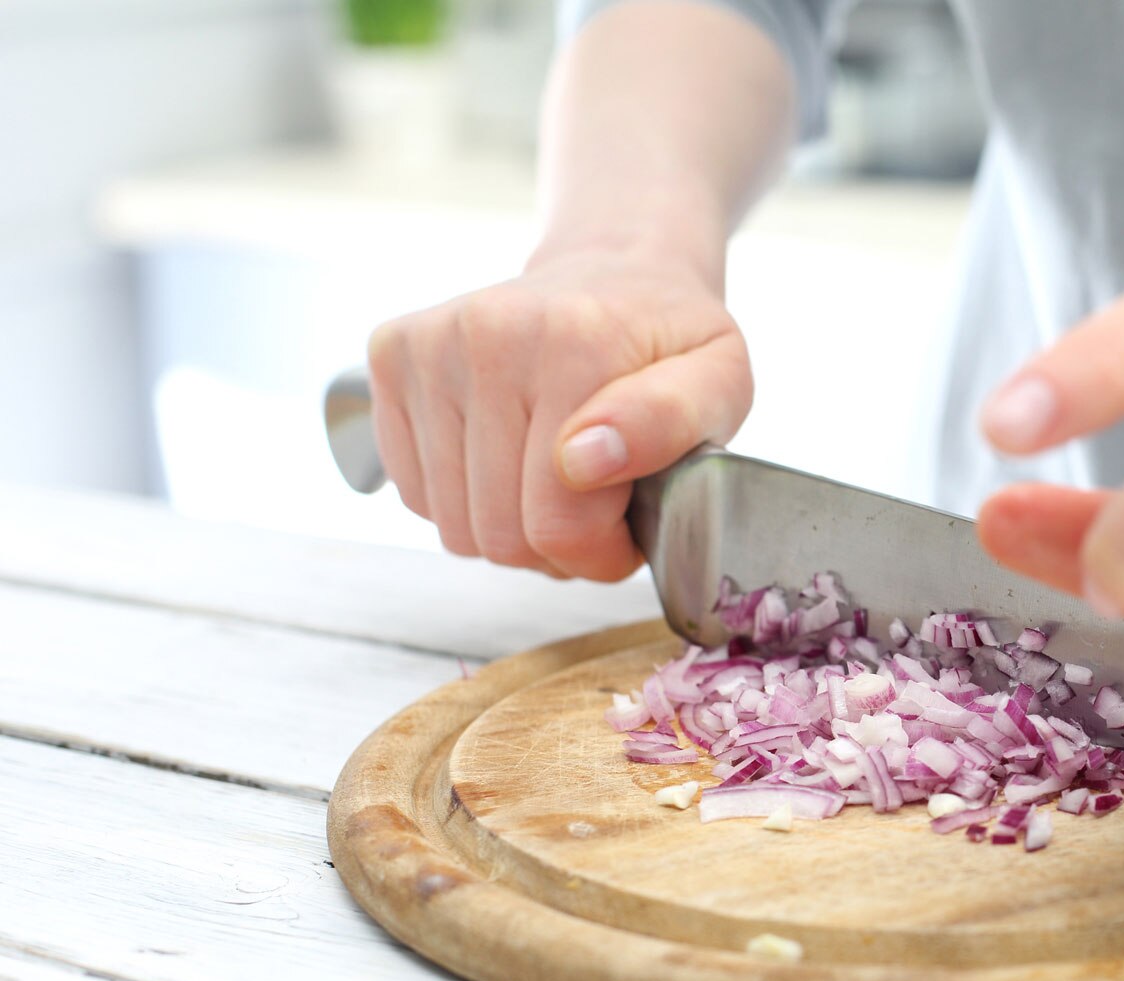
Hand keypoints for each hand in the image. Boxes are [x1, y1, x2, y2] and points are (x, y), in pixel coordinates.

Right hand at [366, 243, 750, 580]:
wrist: (613, 271)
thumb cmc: (668, 341)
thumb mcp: (720, 379)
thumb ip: (673, 421)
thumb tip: (584, 460)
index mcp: (574, 342)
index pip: (558, 525)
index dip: (599, 553)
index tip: (626, 526)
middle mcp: (487, 334)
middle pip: (500, 535)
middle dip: (555, 545)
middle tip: (592, 504)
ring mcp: (428, 344)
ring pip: (452, 526)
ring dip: (509, 528)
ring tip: (552, 480)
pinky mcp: (390, 357)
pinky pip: (415, 494)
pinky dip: (462, 500)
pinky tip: (505, 457)